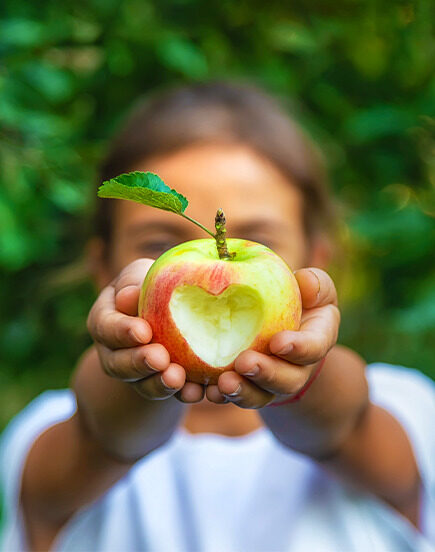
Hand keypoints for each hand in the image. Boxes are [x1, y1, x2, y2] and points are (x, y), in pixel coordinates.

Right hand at [87, 259, 204, 402]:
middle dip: (139, 362)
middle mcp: (113, 351)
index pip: (106, 326)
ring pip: (140, 384)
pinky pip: (167, 393)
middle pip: (118, 363)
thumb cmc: (153, 283)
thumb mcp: (142, 274)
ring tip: (177, 378)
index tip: (143, 332)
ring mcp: (134, 373)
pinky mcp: (158, 384)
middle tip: (160, 359)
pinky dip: (181, 394)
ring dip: (158, 383)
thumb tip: (129, 296)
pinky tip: (195, 391)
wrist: (174, 306)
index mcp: (104, 319)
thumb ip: (133, 282)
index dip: (122, 331)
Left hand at [206, 268, 339, 407]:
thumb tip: (305, 282)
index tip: (278, 342)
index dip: (299, 348)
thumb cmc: (302, 301)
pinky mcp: (248, 388)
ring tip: (224, 382)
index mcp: (317, 341)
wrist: (284, 330)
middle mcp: (297, 369)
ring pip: (260, 395)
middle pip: (287, 380)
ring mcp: (271, 383)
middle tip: (245, 363)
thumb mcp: (315, 288)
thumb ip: (316, 284)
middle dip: (266, 373)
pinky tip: (207, 390)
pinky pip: (236, 396)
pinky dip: (221, 396)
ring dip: (242, 391)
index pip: (314, 347)